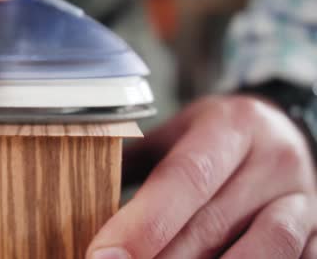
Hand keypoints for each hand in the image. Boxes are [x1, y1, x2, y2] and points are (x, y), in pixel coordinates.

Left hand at [87, 96, 316, 258]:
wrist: (283, 132)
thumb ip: (134, 160)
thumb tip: (79, 190)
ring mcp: (304, 202)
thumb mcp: (176, 132)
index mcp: (232, 128)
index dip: (143, 223)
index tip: (102, 255)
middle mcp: (275, 162)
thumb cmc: (216, 136)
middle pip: (214, 225)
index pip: (185, 178)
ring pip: (262, 253)